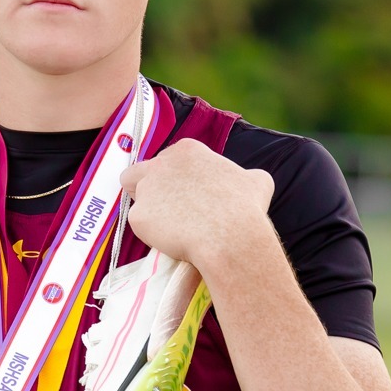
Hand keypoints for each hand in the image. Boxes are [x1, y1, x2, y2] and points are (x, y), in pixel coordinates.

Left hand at [119, 139, 274, 268]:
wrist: (230, 237)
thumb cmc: (246, 208)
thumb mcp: (256, 181)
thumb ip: (244, 176)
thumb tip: (249, 181)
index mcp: (186, 150)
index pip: (168, 159)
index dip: (174, 178)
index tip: (185, 194)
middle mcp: (161, 164)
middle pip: (141, 172)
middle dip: (152, 189)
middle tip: (170, 209)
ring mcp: (147, 189)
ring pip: (134, 195)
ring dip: (148, 208)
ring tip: (167, 225)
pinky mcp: (138, 215)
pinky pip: (139, 223)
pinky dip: (150, 232)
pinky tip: (169, 239)